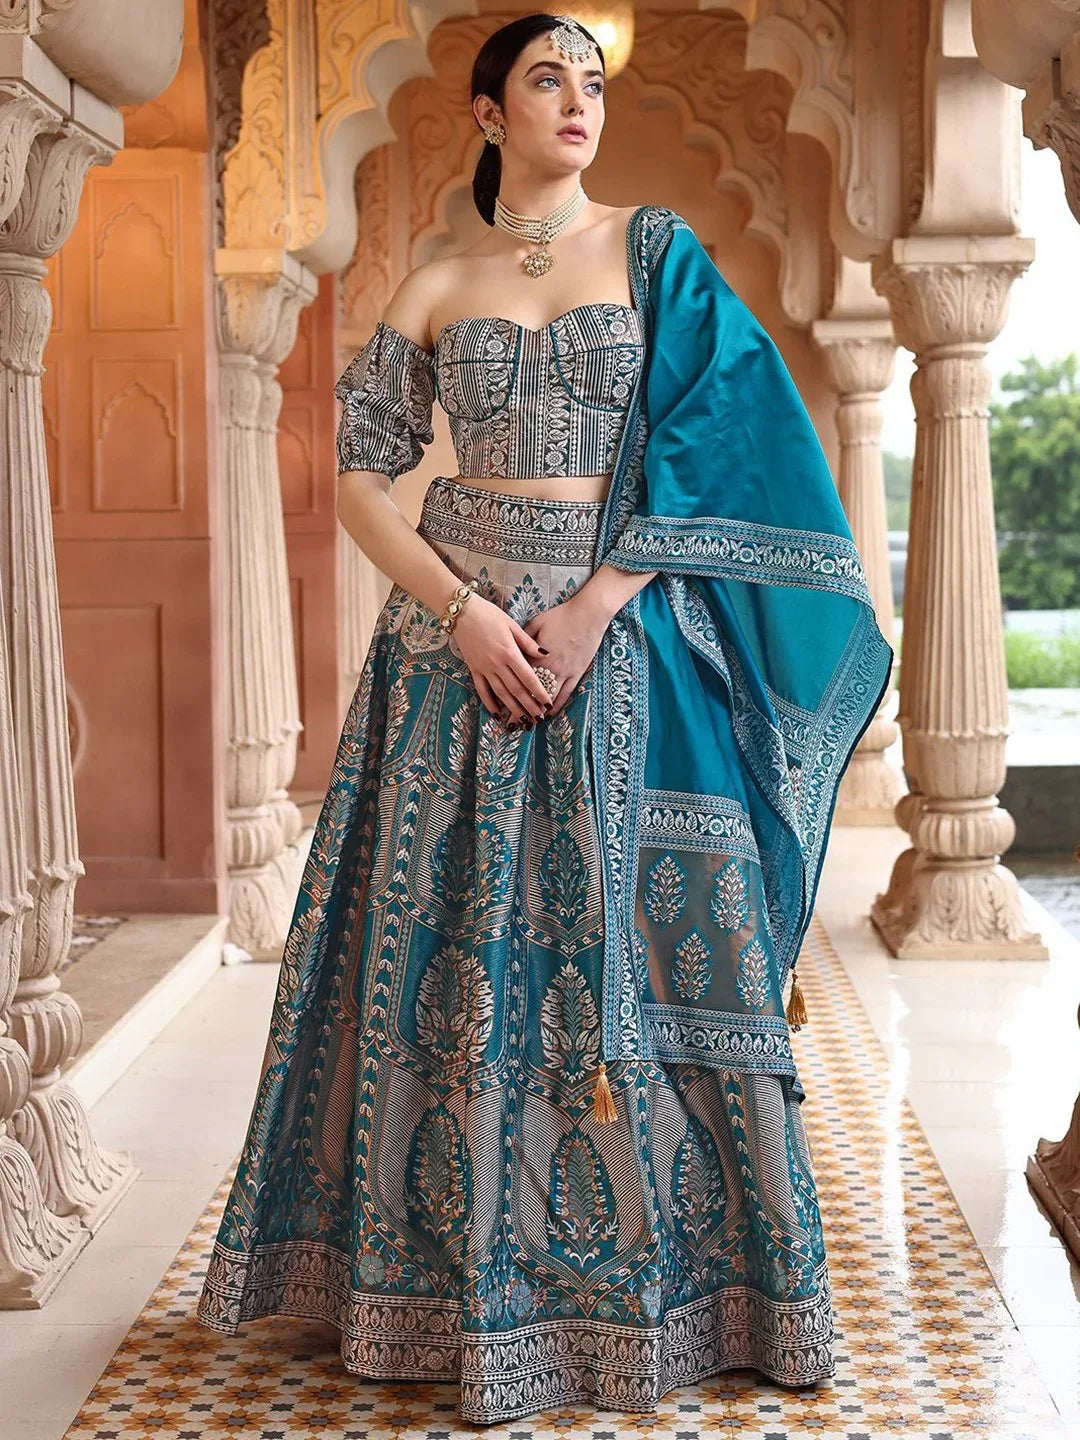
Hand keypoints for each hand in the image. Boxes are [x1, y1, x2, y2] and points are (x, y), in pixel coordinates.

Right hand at [453, 593, 551, 722]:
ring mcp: (484, 668)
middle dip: (529, 706)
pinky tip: (497, 713)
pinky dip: (489, 703)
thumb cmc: (489, 614)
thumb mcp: (512, 624)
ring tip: (523, 721)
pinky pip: (482, 690)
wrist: (462, 612)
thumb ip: (528, 643)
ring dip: (513, 709)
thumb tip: (545, 655)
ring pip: (501, 694)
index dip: (539, 692)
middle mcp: (497, 664)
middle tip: (539, 719)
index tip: (548, 703)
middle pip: (516, 690)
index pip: (528, 678)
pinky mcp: (473, 669)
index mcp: (510, 652)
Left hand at [522, 588, 612, 717]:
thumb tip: (512, 649)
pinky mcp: (577, 672)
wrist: (588, 614)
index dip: (509, 694)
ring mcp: (565, 671)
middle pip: (532, 692)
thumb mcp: (537, 623)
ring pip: (549, 696)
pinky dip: (557, 704)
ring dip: (539, 711)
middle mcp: (549, 667)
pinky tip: (549, 713)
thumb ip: (523, 639)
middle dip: (521, 709)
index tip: (500, 708)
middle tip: (512, 724)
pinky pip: (566, 693)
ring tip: (530, 723)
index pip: (519, 679)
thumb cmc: (561, 615)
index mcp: (535, 655)